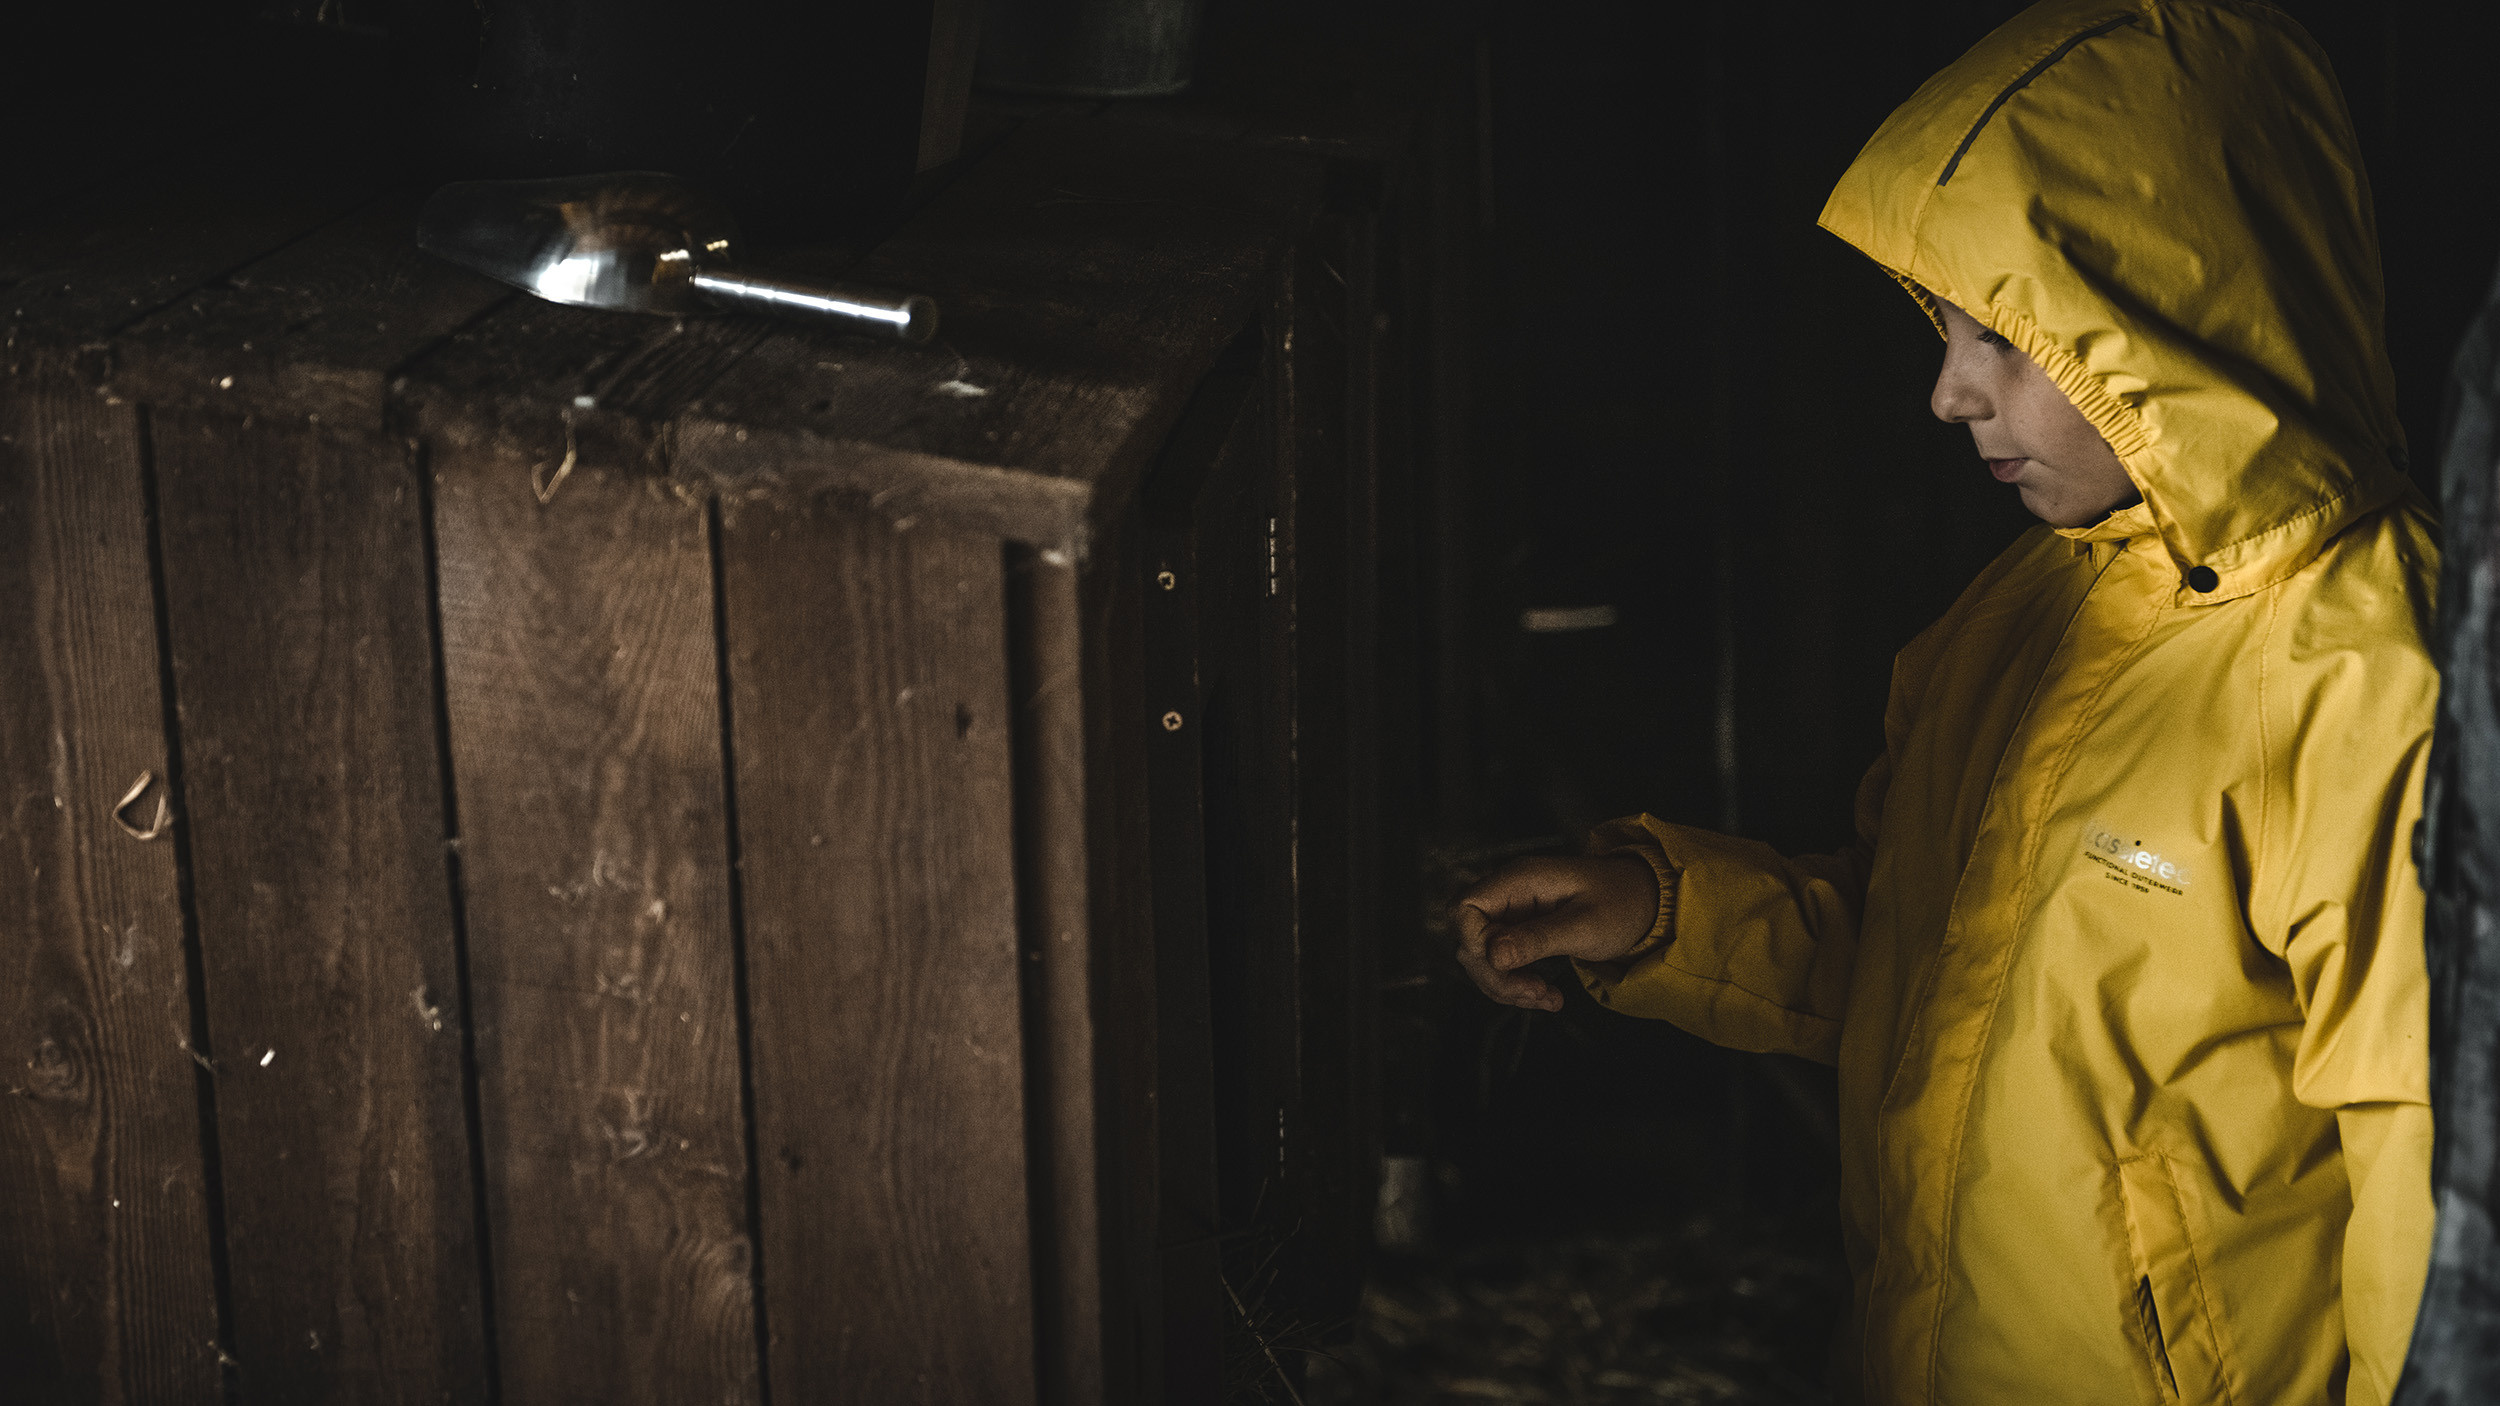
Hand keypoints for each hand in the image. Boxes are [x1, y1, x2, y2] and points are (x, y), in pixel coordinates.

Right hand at [1452, 854, 1660, 1011]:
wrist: (1645, 902)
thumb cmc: (1621, 905)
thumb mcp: (1584, 927)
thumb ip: (1537, 940)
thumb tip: (1493, 957)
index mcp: (1519, 880)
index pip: (1465, 908)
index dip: (1474, 944)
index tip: (1506, 968)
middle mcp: (1508, 893)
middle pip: (1470, 938)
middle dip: (1494, 975)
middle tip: (1534, 994)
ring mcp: (1512, 912)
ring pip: (1483, 956)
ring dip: (1507, 985)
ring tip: (1546, 998)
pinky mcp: (1520, 930)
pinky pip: (1502, 962)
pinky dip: (1517, 984)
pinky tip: (1545, 995)